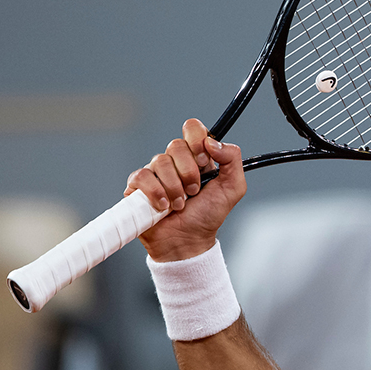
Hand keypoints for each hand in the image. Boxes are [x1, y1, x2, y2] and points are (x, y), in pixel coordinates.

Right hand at [125, 118, 246, 261]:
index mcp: (197, 156)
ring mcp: (155, 172)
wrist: (188, 240)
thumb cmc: (209, 215)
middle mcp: (175, 161)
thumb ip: (232, 159)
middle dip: (189, 172)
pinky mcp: (137, 186)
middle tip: (195, 190)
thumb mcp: (233, 188)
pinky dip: (156, 193)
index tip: (204, 160)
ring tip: (181, 204)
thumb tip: (212, 142)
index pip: (192, 128)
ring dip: (175, 187)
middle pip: (176, 145)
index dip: (197, 140)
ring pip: (160, 161)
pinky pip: (142, 176)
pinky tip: (164, 206)